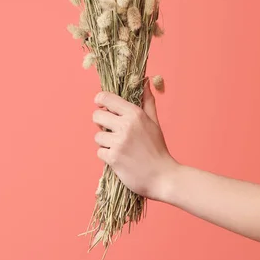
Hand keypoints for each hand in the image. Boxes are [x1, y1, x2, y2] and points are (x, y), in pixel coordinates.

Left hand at [92, 79, 177, 199]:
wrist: (163, 176)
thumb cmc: (158, 149)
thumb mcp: (154, 122)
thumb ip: (147, 102)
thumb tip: (146, 82)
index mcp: (135, 114)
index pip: (107, 98)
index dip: (100, 100)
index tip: (100, 104)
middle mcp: (125, 125)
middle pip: (97, 115)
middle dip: (101, 122)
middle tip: (110, 129)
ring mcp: (118, 142)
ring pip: (97, 136)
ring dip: (105, 141)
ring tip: (119, 147)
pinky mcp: (113, 158)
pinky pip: (99, 152)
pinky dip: (107, 155)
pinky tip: (119, 158)